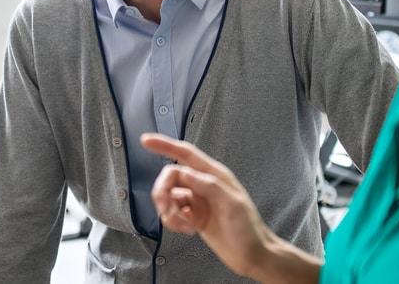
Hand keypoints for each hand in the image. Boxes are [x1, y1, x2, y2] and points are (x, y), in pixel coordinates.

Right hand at [142, 133, 277, 278]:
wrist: (252, 256)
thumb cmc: (249, 230)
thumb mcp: (233, 205)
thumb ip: (209, 186)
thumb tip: (186, 173)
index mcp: (215, 175)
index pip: (185, 154)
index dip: (165, 145)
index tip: (146, 141)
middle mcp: (203, 184)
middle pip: (171, 177)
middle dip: (163, 193)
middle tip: (167, 210)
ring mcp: (197, 200)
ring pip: (169, 196)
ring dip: (169, 211)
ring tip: (183, 225)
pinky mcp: (193, 216)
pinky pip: (172, 212)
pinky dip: (173, 221)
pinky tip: (187, 229)